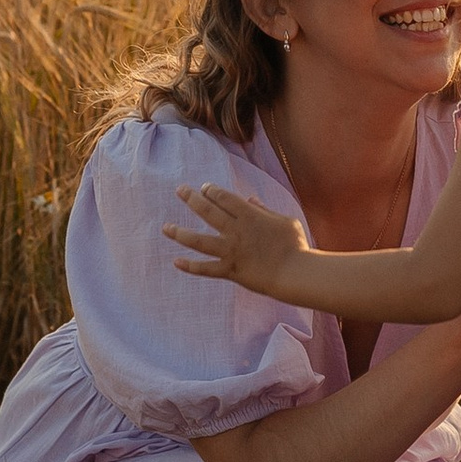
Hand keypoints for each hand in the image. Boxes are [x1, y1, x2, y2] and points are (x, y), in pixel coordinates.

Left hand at [165, 181, 310, 292]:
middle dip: (191, 199)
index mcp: (250, 216)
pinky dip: (191, 266)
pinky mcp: (230, 270)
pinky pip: (206, 269)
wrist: (294, 273)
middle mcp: (236, 231)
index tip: (204, 188)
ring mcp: (231, 251)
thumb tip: (251, 199)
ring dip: (181, 233)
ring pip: (199, 241)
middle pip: (208, 212)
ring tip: (166, 228)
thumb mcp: (284, 220)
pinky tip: (176, 261)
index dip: (212, 191)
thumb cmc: (295, 245)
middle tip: (180, 191)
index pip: (224, 198)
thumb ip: (265, 210)